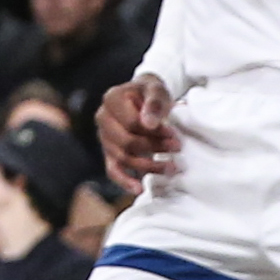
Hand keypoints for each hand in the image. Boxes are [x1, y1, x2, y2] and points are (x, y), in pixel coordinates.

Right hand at [99, 74, 179, 191]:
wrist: (145, 97)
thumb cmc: (152, 93)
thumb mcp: (157, 90)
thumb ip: (154, 103)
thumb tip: (149, 124)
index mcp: (112, 99)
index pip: (131, 122)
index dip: (154, 131)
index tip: (174, 134)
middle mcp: (103, 118)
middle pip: (126, 142)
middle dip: (154, 148)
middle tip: (177, 149)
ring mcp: (104, 137)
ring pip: (122, 158)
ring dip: (148, 166)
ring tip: (171, 167)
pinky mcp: (109, 152)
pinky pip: (113, 170)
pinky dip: (125, 181)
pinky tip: (139, 189)